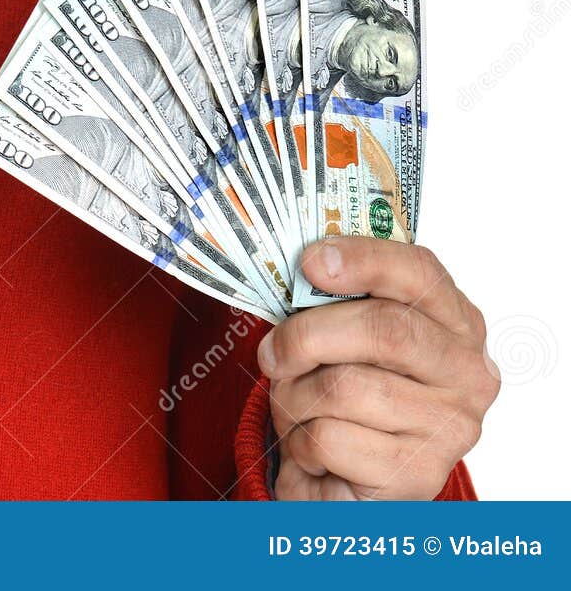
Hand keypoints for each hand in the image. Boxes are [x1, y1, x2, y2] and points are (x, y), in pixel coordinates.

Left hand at [259, 238, 498, 499]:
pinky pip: (330, 438)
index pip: (419, 273)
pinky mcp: (418, 475)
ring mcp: (451, 427)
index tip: (310, 261)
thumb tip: (304, 268)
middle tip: (272, 354)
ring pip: (345, 387)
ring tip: (297, 407)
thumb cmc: (344, 390)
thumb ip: (332, 299)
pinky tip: (313, 449)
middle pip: (382, 329)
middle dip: (307, 336)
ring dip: (295, 397)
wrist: (345, 480)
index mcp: (454, 322)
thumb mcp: (344, 334)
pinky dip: (300, 441)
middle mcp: (467, 373)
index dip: (363, 260)